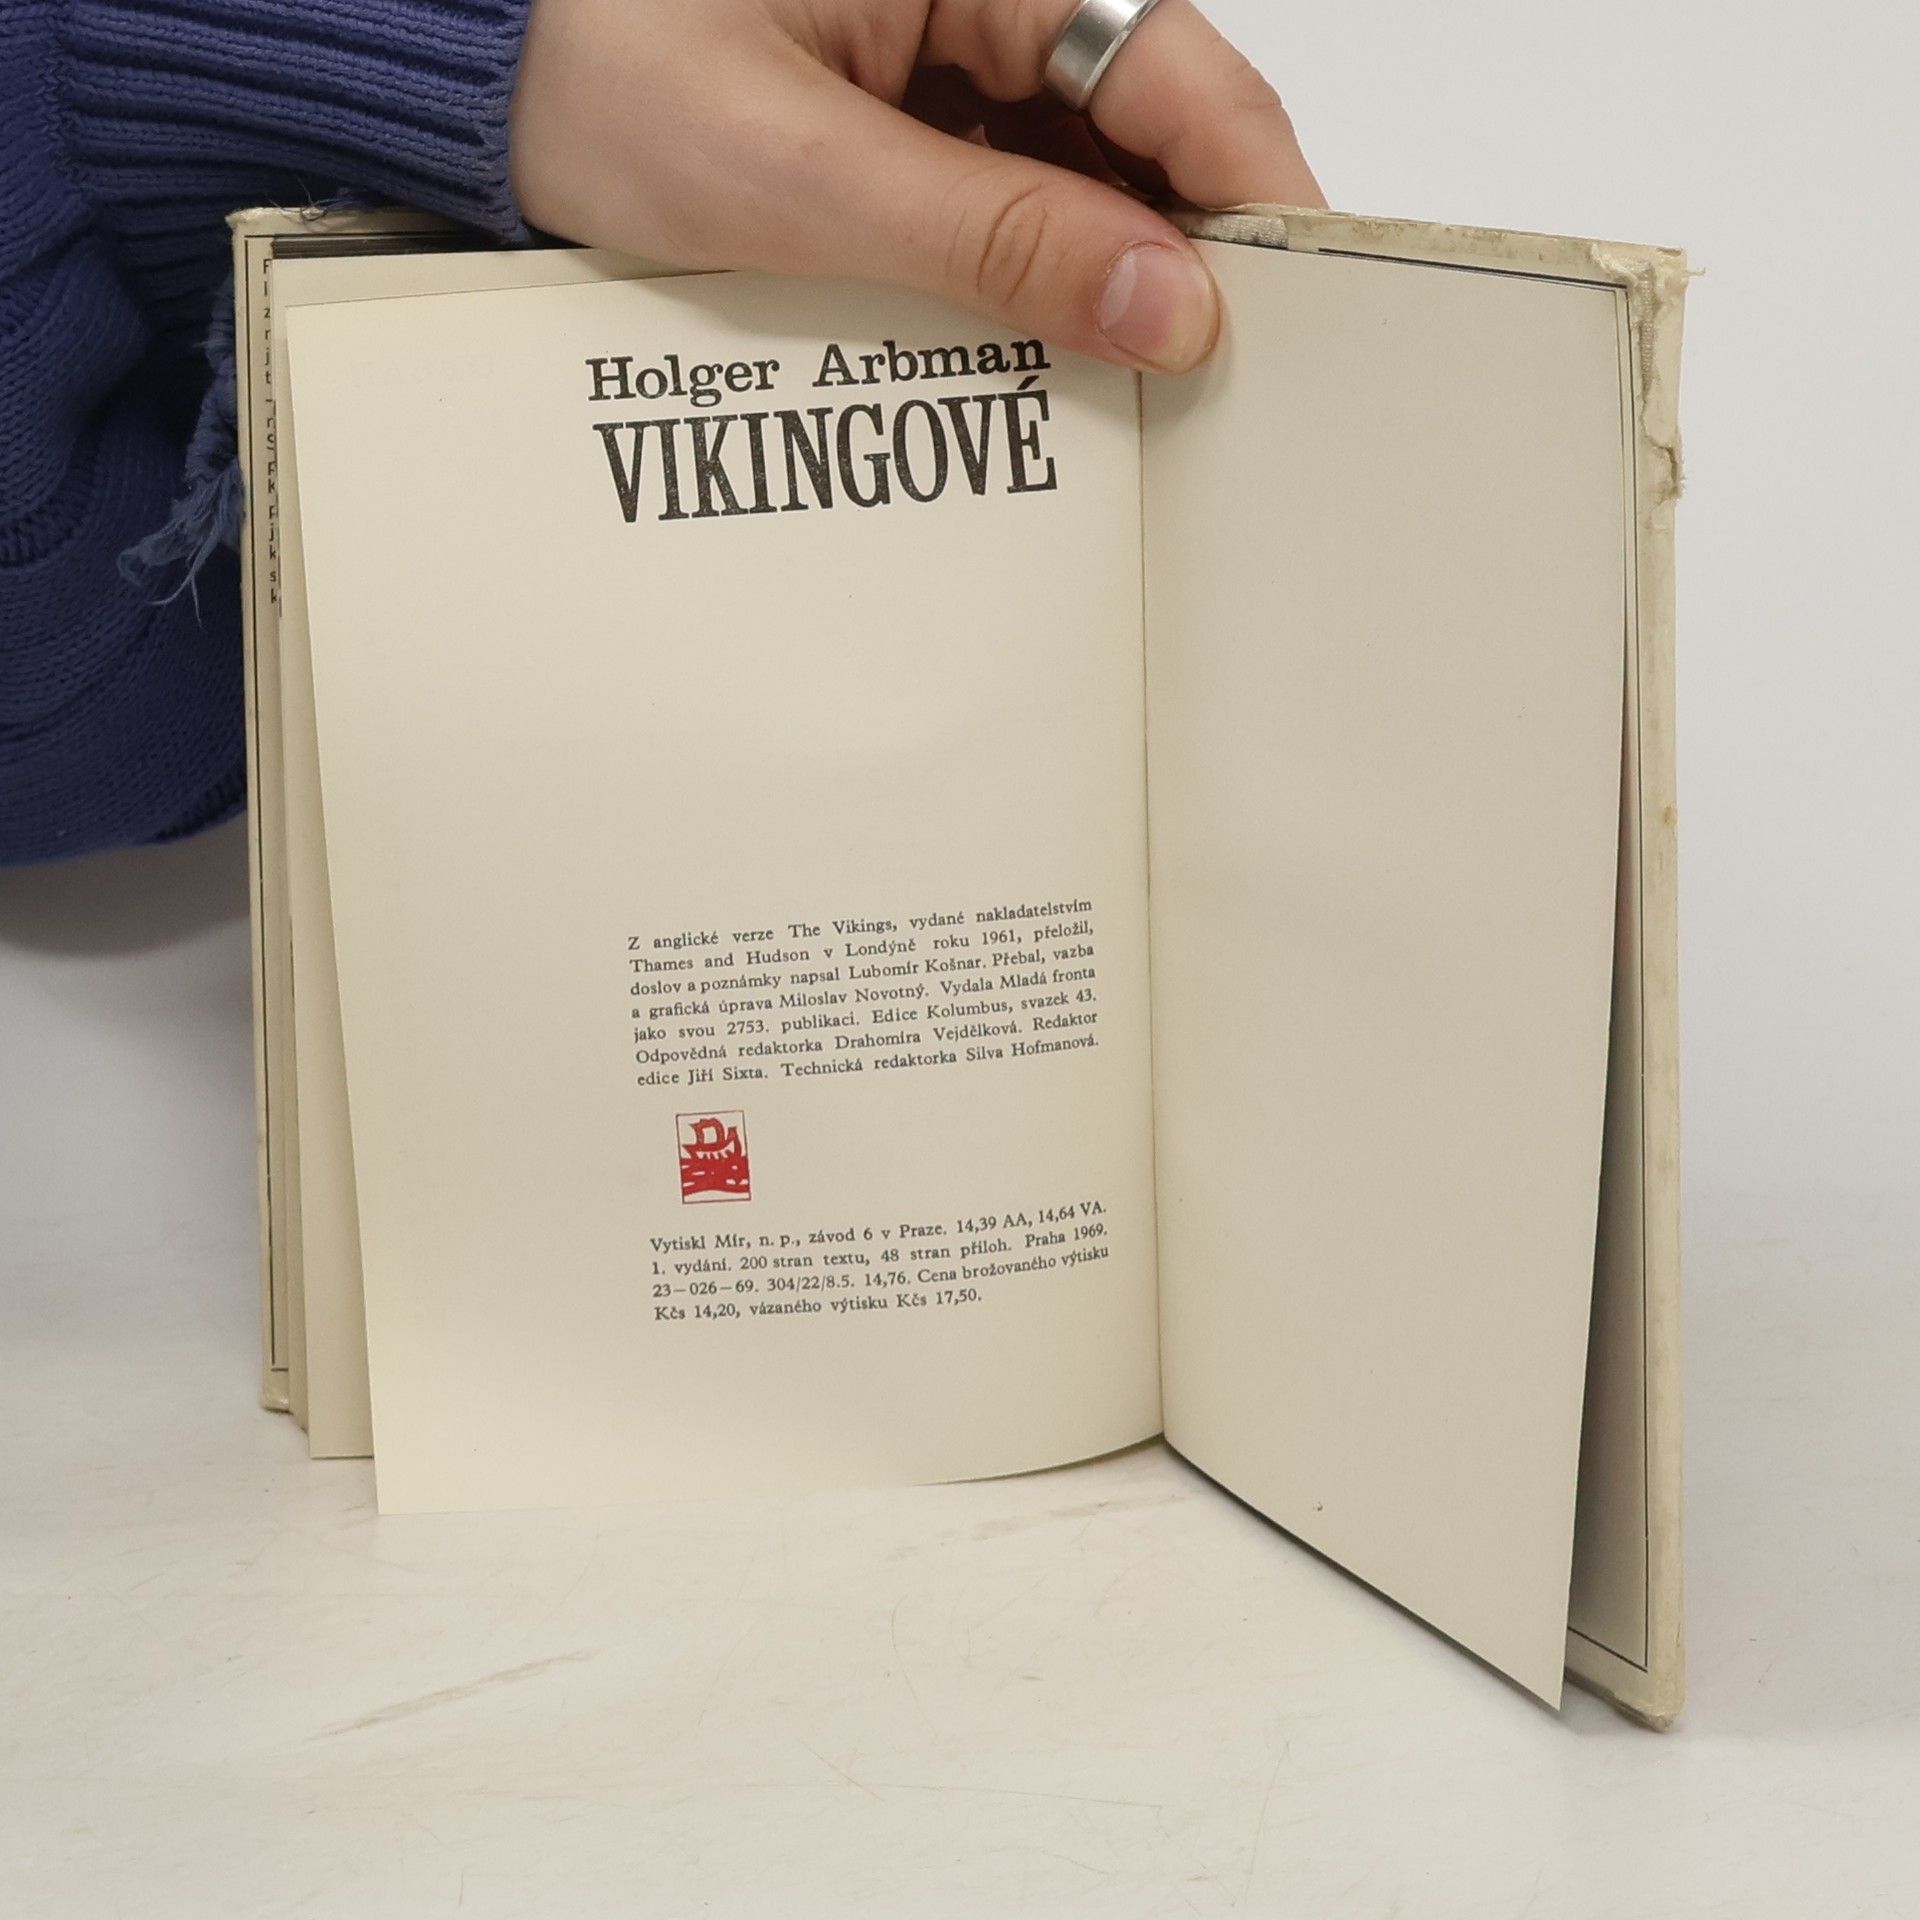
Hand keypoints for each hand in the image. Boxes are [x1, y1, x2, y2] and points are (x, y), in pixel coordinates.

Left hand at [508, 0, 1323, 373]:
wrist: (471, 72)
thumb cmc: (590, 71)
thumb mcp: (799, 174)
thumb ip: (993, 238)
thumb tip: (1168, 307)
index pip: (1177, 64)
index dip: (1249, 198)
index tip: (1290, 322)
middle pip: (1150, 121)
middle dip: (1178, 254)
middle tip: (1204, 392)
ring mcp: (952, 40)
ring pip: (1088, 166)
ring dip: (1100, 277)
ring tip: (1110, 390)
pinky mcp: (914, 99)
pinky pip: (1013, 186)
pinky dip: (1029, 272)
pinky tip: (1025, 349)